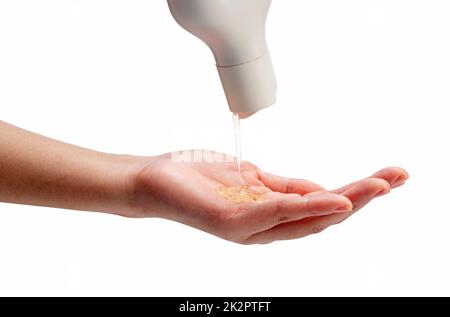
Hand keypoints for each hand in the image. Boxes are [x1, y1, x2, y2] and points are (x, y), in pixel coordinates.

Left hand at [128, 151, 407, 243]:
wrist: (155, 182)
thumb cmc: (200, 179)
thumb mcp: (251, 178)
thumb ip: (284, 188)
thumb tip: (322, 191)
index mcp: (270, 215)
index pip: (320, 208)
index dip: (354, 194)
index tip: (386, 177)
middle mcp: (264, 228)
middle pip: (321, 218)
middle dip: (362, 199)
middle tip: (395, 180)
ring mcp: (249, 229)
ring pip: (304, 218)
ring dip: (343, 202)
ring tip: (377, 188)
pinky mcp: (232, 223)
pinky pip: (272, 213)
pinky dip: (303, 206)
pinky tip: (329, 199)